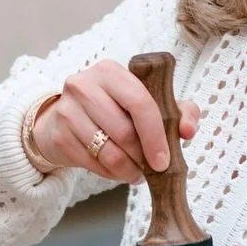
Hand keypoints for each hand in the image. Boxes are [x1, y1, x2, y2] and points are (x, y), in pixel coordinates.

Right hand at [33, 60, 200, 184]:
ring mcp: (67, 109)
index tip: (163, 160)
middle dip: (142, 157)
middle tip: (151, 168)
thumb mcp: (146, 102)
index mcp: (110, 71)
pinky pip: (92, 163)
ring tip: (135, 173)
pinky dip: (109, 174)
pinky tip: (116, 171)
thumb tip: (187, 130)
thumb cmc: (114, 108)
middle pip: (124, 131)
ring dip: (127, 170)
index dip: (155, 135)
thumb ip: (177, 111)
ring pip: (107, 151)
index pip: (139, 101)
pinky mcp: (58, 133)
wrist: (65, 117)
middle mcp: (84, 84)